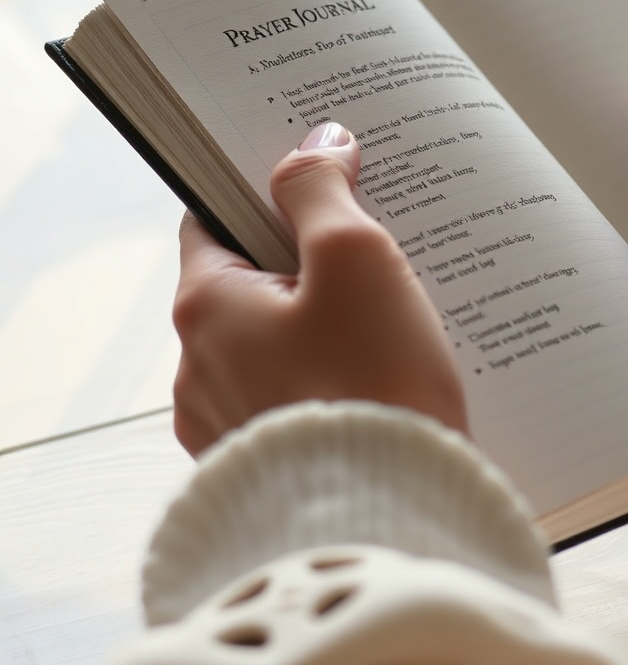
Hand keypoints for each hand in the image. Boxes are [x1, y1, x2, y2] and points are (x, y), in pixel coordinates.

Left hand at [172, 122, 467, 456]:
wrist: (393, 520)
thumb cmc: (372, 384)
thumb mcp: (354, 259)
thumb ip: (323, 191)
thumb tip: (316, 144)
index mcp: (207, 308)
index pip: (211, 220)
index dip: (259, 190)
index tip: (310, 180)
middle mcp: (198, 367)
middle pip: (248, 281)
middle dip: (304, 257)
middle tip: (368, 244)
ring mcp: (229, 421)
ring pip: (272, 339)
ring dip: (319, 318)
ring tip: (386, 313)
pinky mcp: (269, 460)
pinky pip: (293, 390)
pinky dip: (327, 369)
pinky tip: (379, 370)